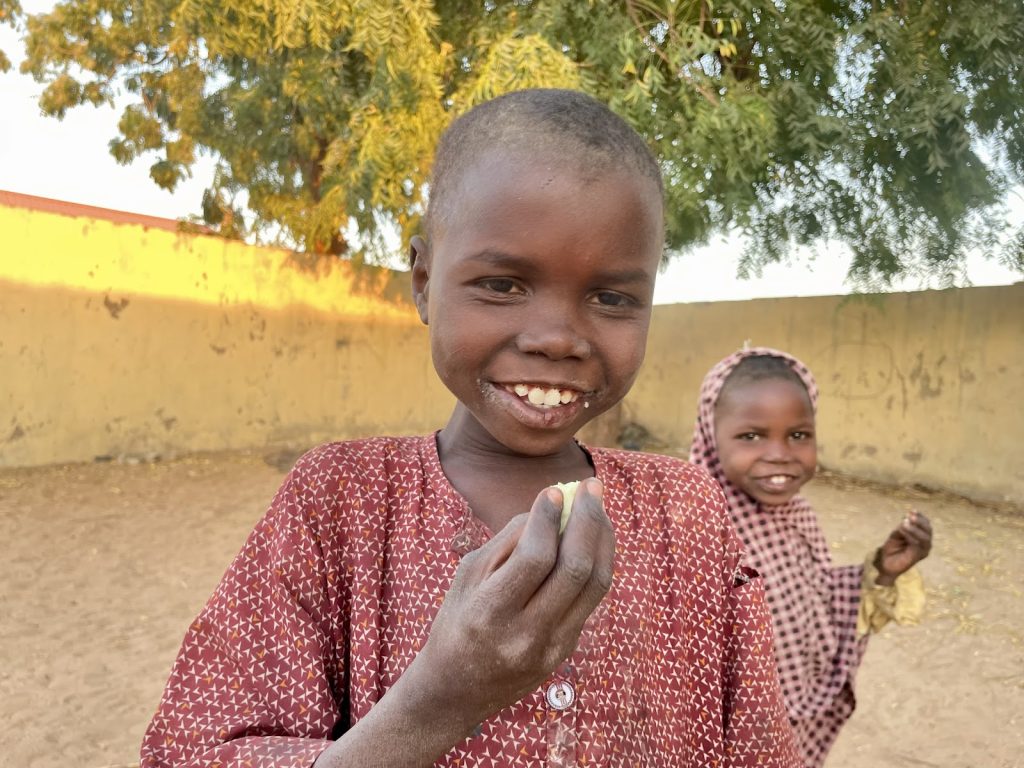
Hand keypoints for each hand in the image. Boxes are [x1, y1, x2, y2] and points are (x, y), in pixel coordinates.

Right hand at [413, 477, 614, 728]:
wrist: (456, 690)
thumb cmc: (457, 621)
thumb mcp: (467, 577)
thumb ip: (508, 542)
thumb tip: (551, 506)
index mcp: (490, 612)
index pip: (534, 558)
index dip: (548, 519)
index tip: (555, 490)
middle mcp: (525, 633)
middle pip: (574, 569)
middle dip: (588, 520)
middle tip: (591, 486)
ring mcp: (552, 647)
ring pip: (595, 584)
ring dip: (602, 538)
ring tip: (599, 506)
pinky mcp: (566, 651)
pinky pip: (591, 599)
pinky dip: (596, 562)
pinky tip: (593, 538)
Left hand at [875, 510, 932, 585]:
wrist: (885, 564)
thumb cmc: (892, 549)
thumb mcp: (896, 535)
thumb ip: (902, 528)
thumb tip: (906, 520)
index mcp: (922, 537)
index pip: (926, 525)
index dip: (921, 517)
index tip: (912, 510)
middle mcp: (926, 544)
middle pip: (928, 530)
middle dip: (919, 522)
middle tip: (910, 516)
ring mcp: (923, 550)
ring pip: (925, 537)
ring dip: (915, 528)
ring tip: (904, 523)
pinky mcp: (918, 556)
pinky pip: (917, 544)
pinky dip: (909, 536)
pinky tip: (902, 530)